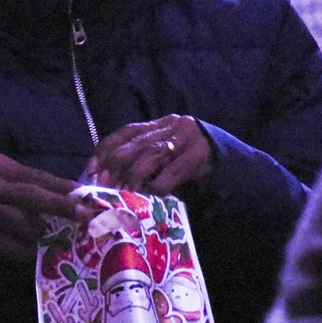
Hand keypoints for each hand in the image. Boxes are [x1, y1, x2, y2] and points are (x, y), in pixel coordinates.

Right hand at [0, 154, 86, 262]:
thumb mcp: (6, 171)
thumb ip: (33, 180)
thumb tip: (71, 194)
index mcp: (2, 168)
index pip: (38, 177)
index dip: (64, 188)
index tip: (86, 197)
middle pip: (31, 196)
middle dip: (60, 206)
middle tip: (83, 215)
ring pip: (21, 223)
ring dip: (44, 231)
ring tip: (58, 238)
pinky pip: (10, 246)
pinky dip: (28, 250)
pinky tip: (38, 252)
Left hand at [84, 115, 212, 194]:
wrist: (230, 160)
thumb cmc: (189, 162)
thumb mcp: (163, 156)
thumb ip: (139, 160)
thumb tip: (104, 178)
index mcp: (157, 125)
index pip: (124, 133)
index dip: (105, 151)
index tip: (91, 170)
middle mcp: (169, 126)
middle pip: (134, 145)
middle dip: (115, 168)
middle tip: (104, 189)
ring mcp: (186, 138)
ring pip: (151, 155)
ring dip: (134, 178)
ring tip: (124, 195)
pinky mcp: (199, 154)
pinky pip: (173, 171)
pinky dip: (158, 185)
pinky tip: (150, 197)